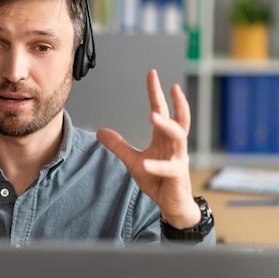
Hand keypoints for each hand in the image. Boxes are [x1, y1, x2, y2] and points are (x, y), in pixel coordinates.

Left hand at [96, 69, 199, 228]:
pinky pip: (168, 168)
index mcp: (163, 138)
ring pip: (178, 137)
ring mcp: (178, 159)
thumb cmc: (157, 180)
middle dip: (175, 101)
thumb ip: (118, 145)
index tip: (152, 74)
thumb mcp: (133, 160)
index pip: (161, 110)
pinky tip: (145, 163)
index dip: (156, 92)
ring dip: (166, 125)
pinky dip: (157, 165)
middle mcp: (174, 144)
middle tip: (168, 85)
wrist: (171, 204)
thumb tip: (100, 131)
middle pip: (178, 118)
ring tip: (153, 115)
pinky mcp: (177, 175)